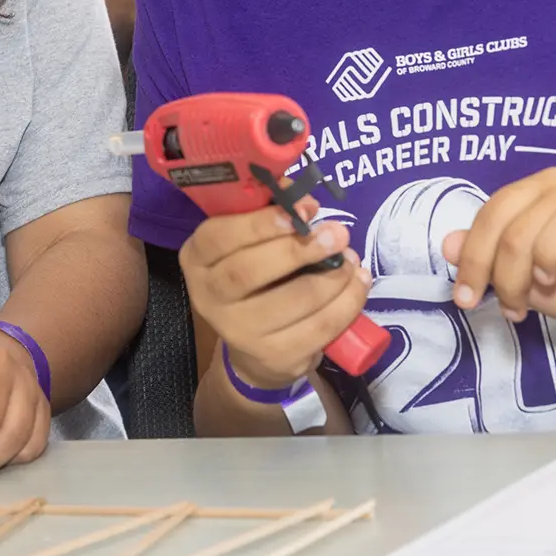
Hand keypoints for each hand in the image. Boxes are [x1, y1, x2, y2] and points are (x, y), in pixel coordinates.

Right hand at [179, 198, 370, 388]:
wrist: (254, 348)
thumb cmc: (255, 278)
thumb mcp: (249, 243)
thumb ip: (269, 214)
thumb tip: (302, 197)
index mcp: (197, 259)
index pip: (218, 237)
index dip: (260, 222)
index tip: (301, 208)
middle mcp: (209, 297)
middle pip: (249, 272)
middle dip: (299, 249)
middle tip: (337, 233)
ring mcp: (240, 332)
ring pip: (292, 301)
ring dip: (332, 276)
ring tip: (352, 258)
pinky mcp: (275, 357)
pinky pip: (319, 328)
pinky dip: (347, 303)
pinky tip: (358, 282)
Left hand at [441, 167, 555, 346]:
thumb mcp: (523, 280)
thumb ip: (487, 260)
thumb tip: (447, 244)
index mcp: (539, 192)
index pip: (493, 212)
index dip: (473, 256)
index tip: (466, 298)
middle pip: (521, 218)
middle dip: (505, 270)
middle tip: (511, 307)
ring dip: (548, 258)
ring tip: (547, 285)